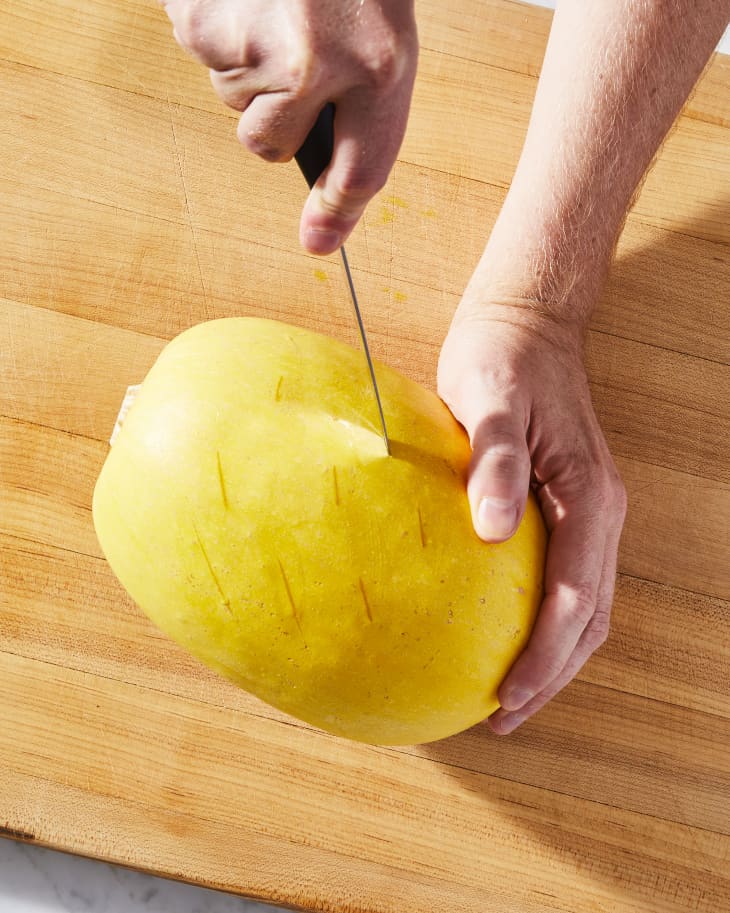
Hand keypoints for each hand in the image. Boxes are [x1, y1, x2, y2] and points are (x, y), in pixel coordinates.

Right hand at [160, 0, 417, 253]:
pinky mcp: (197, 16)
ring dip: (249, 67)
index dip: (337, 213)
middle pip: (267, 144)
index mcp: (376, 67)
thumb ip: (358, 139)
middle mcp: (312, 60)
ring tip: (276, 12)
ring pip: (232, 98)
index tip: (318, 242)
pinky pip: (201, 54)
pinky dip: (219, 32)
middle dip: (275, 113)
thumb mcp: (383, 50)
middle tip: (297, 53)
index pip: (359, 171)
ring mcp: (249, 37)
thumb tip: (319, 233)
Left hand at [437, 295, 626, 734]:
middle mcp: (600, 511)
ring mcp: (589, 510)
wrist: (525, 324)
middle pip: (589, 618)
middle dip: (551, 675)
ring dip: (553, 656)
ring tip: (506, 694)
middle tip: (501, 718)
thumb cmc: (501, 357)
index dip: (544, 659)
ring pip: (584, 604)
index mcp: (589, 497)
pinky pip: (567, 578)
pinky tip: (505, 629)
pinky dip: (546, 619)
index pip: (576, 600)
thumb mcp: (488, 398)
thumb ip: (494, 462)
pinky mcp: (567, 505)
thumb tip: (490, 531)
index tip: (504, 700)